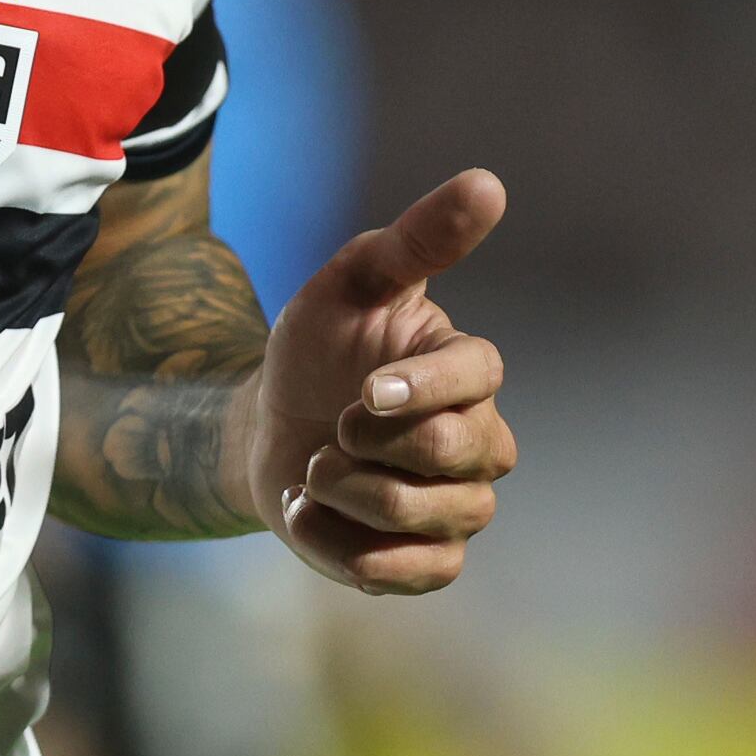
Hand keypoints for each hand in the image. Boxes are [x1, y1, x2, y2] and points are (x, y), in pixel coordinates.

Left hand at [248, 169, 513, 592]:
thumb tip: (489, 182)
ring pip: (430, 516)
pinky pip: (413, 572)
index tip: (365, 388)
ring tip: (314, 468)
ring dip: (347, 492)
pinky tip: (309, 514)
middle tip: (330, 426)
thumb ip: (418, 239)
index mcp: (467, 368)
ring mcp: (460, 505)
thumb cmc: (318, 345)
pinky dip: (345, 547)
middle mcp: (482, 439)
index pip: (478, 376)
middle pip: (454, 451)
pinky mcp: (430, 560)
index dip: (422, 387)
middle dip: (369, 443)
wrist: (266, 426)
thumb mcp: (353, 280)